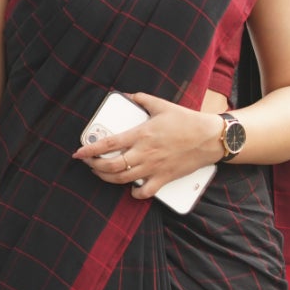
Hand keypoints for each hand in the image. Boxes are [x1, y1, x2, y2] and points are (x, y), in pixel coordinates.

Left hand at [70, 92, 222, 199]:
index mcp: (141, 134)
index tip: (79, 153)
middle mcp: (144, 153)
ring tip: (102, 173)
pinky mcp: (164, 178)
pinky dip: (135, 193)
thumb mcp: (162, 105)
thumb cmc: (187, 121)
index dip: (90, 150)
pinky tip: (131, 190)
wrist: (210, 138)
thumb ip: (143, 100)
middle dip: (95, 167)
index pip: (108, 144)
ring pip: (123, 180)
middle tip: (89, 164)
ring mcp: (154, 167)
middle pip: (111, 166)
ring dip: (107, 178)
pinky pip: (145, 192)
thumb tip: (130, 95)